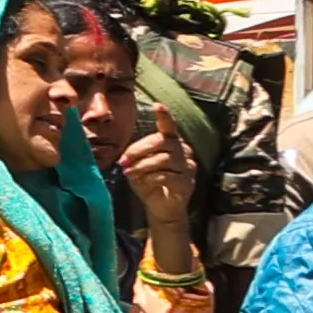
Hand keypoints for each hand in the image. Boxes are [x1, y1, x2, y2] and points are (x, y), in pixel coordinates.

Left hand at [114, 117, 201, 245]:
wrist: (161, 207)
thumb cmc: (149, 182)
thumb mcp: (138, 166)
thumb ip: (134, 157)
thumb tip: (124, 157)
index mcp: (172, 142)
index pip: (169, 127)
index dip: (164, 116)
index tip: (157, 105)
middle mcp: (184, 151)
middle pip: (161, 142)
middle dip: (138, 150)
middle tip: (123, 161)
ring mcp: (188, 167)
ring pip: (163, 159)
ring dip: (142, 166)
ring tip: (131, 173)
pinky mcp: (187, 182)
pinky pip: (167, 176)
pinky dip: (151, 178)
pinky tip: (145, 182)